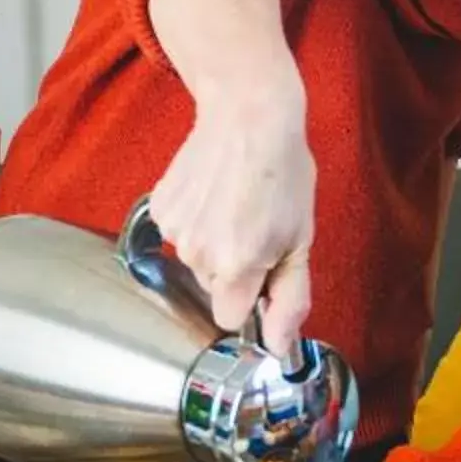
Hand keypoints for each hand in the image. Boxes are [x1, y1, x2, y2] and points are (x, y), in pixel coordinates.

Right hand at [150, 78, 315, 352]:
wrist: (248, 114)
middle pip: (212, 287)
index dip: (249, 300)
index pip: (229, 317)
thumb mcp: (301, 241)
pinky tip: (212, 193)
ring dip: (213, 243)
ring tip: (234, 205)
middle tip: (255, 228)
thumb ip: (289, 300)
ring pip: (194, 261)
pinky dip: (194, 221)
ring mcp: (175, 230)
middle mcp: (198, 254)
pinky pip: (178, 234)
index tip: (262, 274)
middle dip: (233, 269)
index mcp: (237, 267)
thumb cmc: (283, 173)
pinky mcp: (159, 208)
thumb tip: (279, 347)